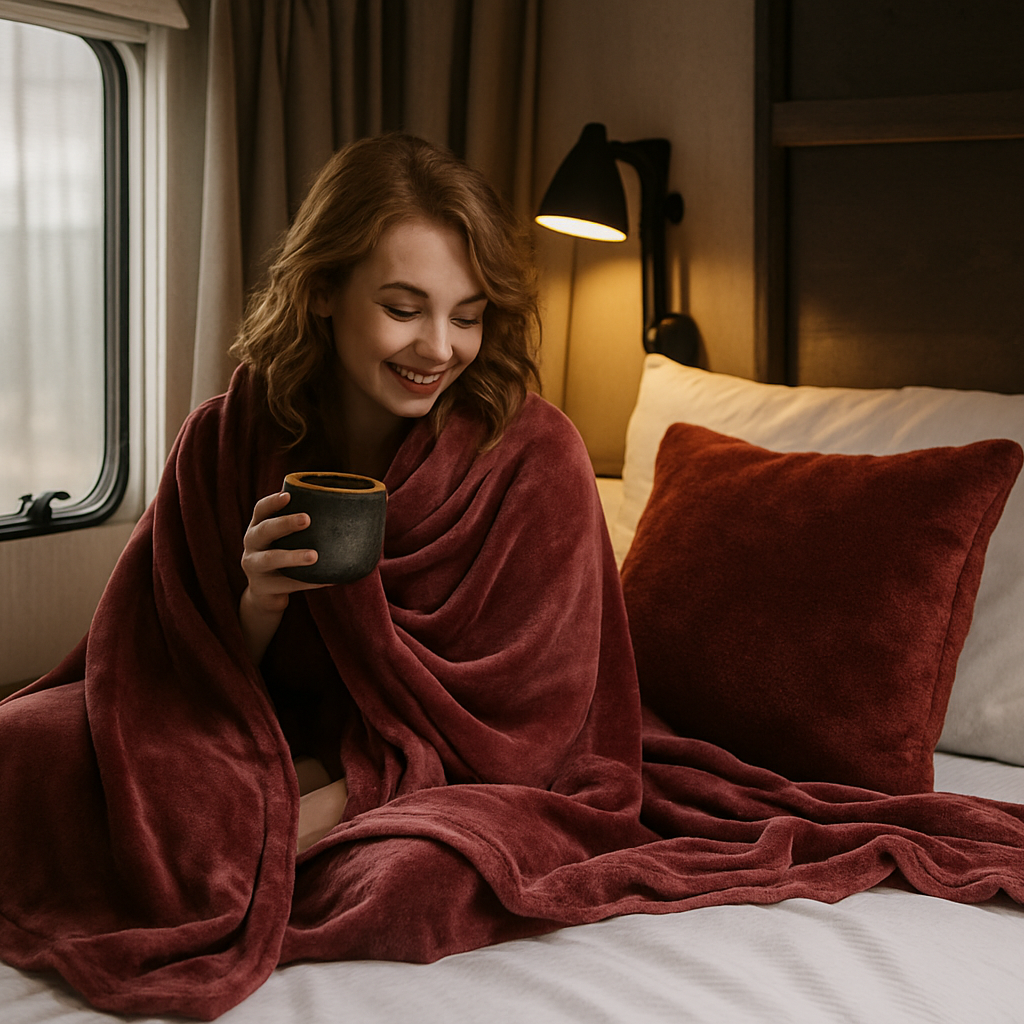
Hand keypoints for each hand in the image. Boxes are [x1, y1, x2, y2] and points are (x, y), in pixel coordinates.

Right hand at [239, 491, 326, 662]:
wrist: (266, 595)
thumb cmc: (286, 557)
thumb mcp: (286, 540)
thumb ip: (304, 526)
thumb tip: (359, 507)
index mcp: (258, 527)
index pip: (260, 509)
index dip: (272, 502)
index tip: (289, 495)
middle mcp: (251, 544)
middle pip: (264, 530)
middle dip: (284, 523)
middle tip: (307, 519)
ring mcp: (253, 567)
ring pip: (271, 559)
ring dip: (293, 556)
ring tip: (314, 556)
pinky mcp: (261, 589)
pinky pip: (287, 585)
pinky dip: (308, 583)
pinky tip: (329, 579)